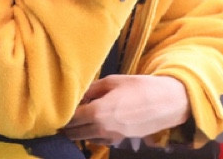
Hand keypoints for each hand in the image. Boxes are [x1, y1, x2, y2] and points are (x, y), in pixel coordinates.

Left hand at [61, 74, 189, 146]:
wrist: (165, 102)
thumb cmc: (138, 87)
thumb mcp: (112, 81)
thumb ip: (92, 89)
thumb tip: (79, 94)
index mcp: (98, 112)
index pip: (71, 119)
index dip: (62, 115)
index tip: (57, 109)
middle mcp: (102, 129)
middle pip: (76, 133)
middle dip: (67, 125)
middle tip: (62, 115)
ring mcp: (112, 137)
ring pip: (86, 138)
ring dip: (78, 131)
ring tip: (75, 118)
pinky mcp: (121, 140)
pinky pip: (100, 140)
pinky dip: (92, 134)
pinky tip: (93, 123)